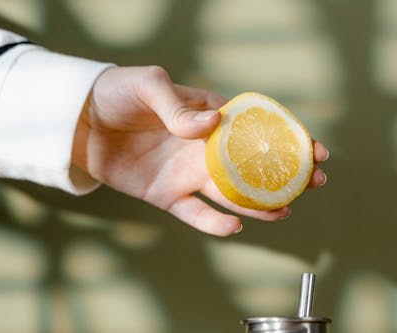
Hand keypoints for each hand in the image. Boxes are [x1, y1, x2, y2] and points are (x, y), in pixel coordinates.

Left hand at [72, 66, 328, 235]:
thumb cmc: (116, 94)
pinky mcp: (167, 195)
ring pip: (232, 195)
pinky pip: (196, 214)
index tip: (315, 148)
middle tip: (314, 182)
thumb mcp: (148, 85)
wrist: (80, 123)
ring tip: (283, 211)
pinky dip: (214, 224)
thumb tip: (212, 125)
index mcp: (209, 117)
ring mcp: (188, 174)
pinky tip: (233, 227)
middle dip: (285, 175)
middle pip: (253, 166)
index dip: (288, 138)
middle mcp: (204, 149)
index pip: (256, 128)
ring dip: (259, 205)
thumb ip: (178, 105)